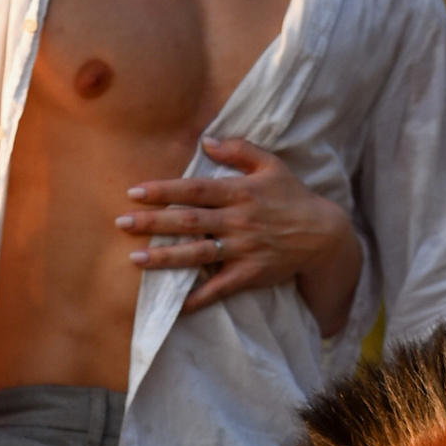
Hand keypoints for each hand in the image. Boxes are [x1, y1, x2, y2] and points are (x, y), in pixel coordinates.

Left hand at [115, 135, 364, 337]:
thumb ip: (239, 150)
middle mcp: (239, 221)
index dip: (164, 190)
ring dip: (165, 258)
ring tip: (136, 259)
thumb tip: (206, 140)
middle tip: (122, 223)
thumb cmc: (293, 197)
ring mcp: (244, 250)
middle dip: (153, 223)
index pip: (195, 190)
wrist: (324, 236)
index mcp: (240, 192)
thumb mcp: (272, 165)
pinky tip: (176, 305)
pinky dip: (198, 298)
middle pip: (189, 221)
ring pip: (197, 254)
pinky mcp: (250, 274)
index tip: (135, 191)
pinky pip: (220, 288)